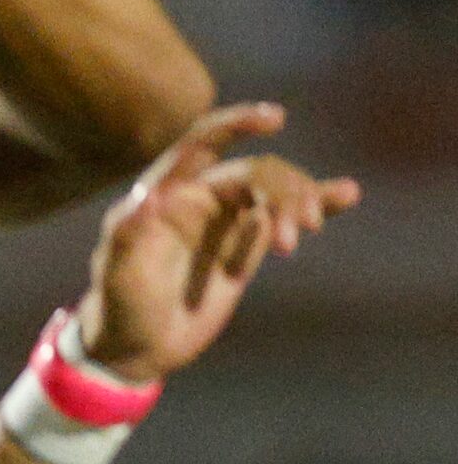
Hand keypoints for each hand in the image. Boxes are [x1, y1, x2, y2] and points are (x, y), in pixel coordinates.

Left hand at [75, 103, 358, 383]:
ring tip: (303, 232)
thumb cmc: (118, 304)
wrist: (138, 345)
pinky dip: (316, 203)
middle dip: (281, 191)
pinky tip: (346, 193)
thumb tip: (149, 196)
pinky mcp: (246, 247)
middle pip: (253, 172)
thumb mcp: (118, 271)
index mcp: (165, 192)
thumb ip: (128, 233)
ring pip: (274, 192)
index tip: (274, 118)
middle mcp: (198, 199)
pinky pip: (283, 216)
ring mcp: (225, 221)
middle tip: (293, 233)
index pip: (202, 145)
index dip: (235, 125)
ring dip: (298, 202)